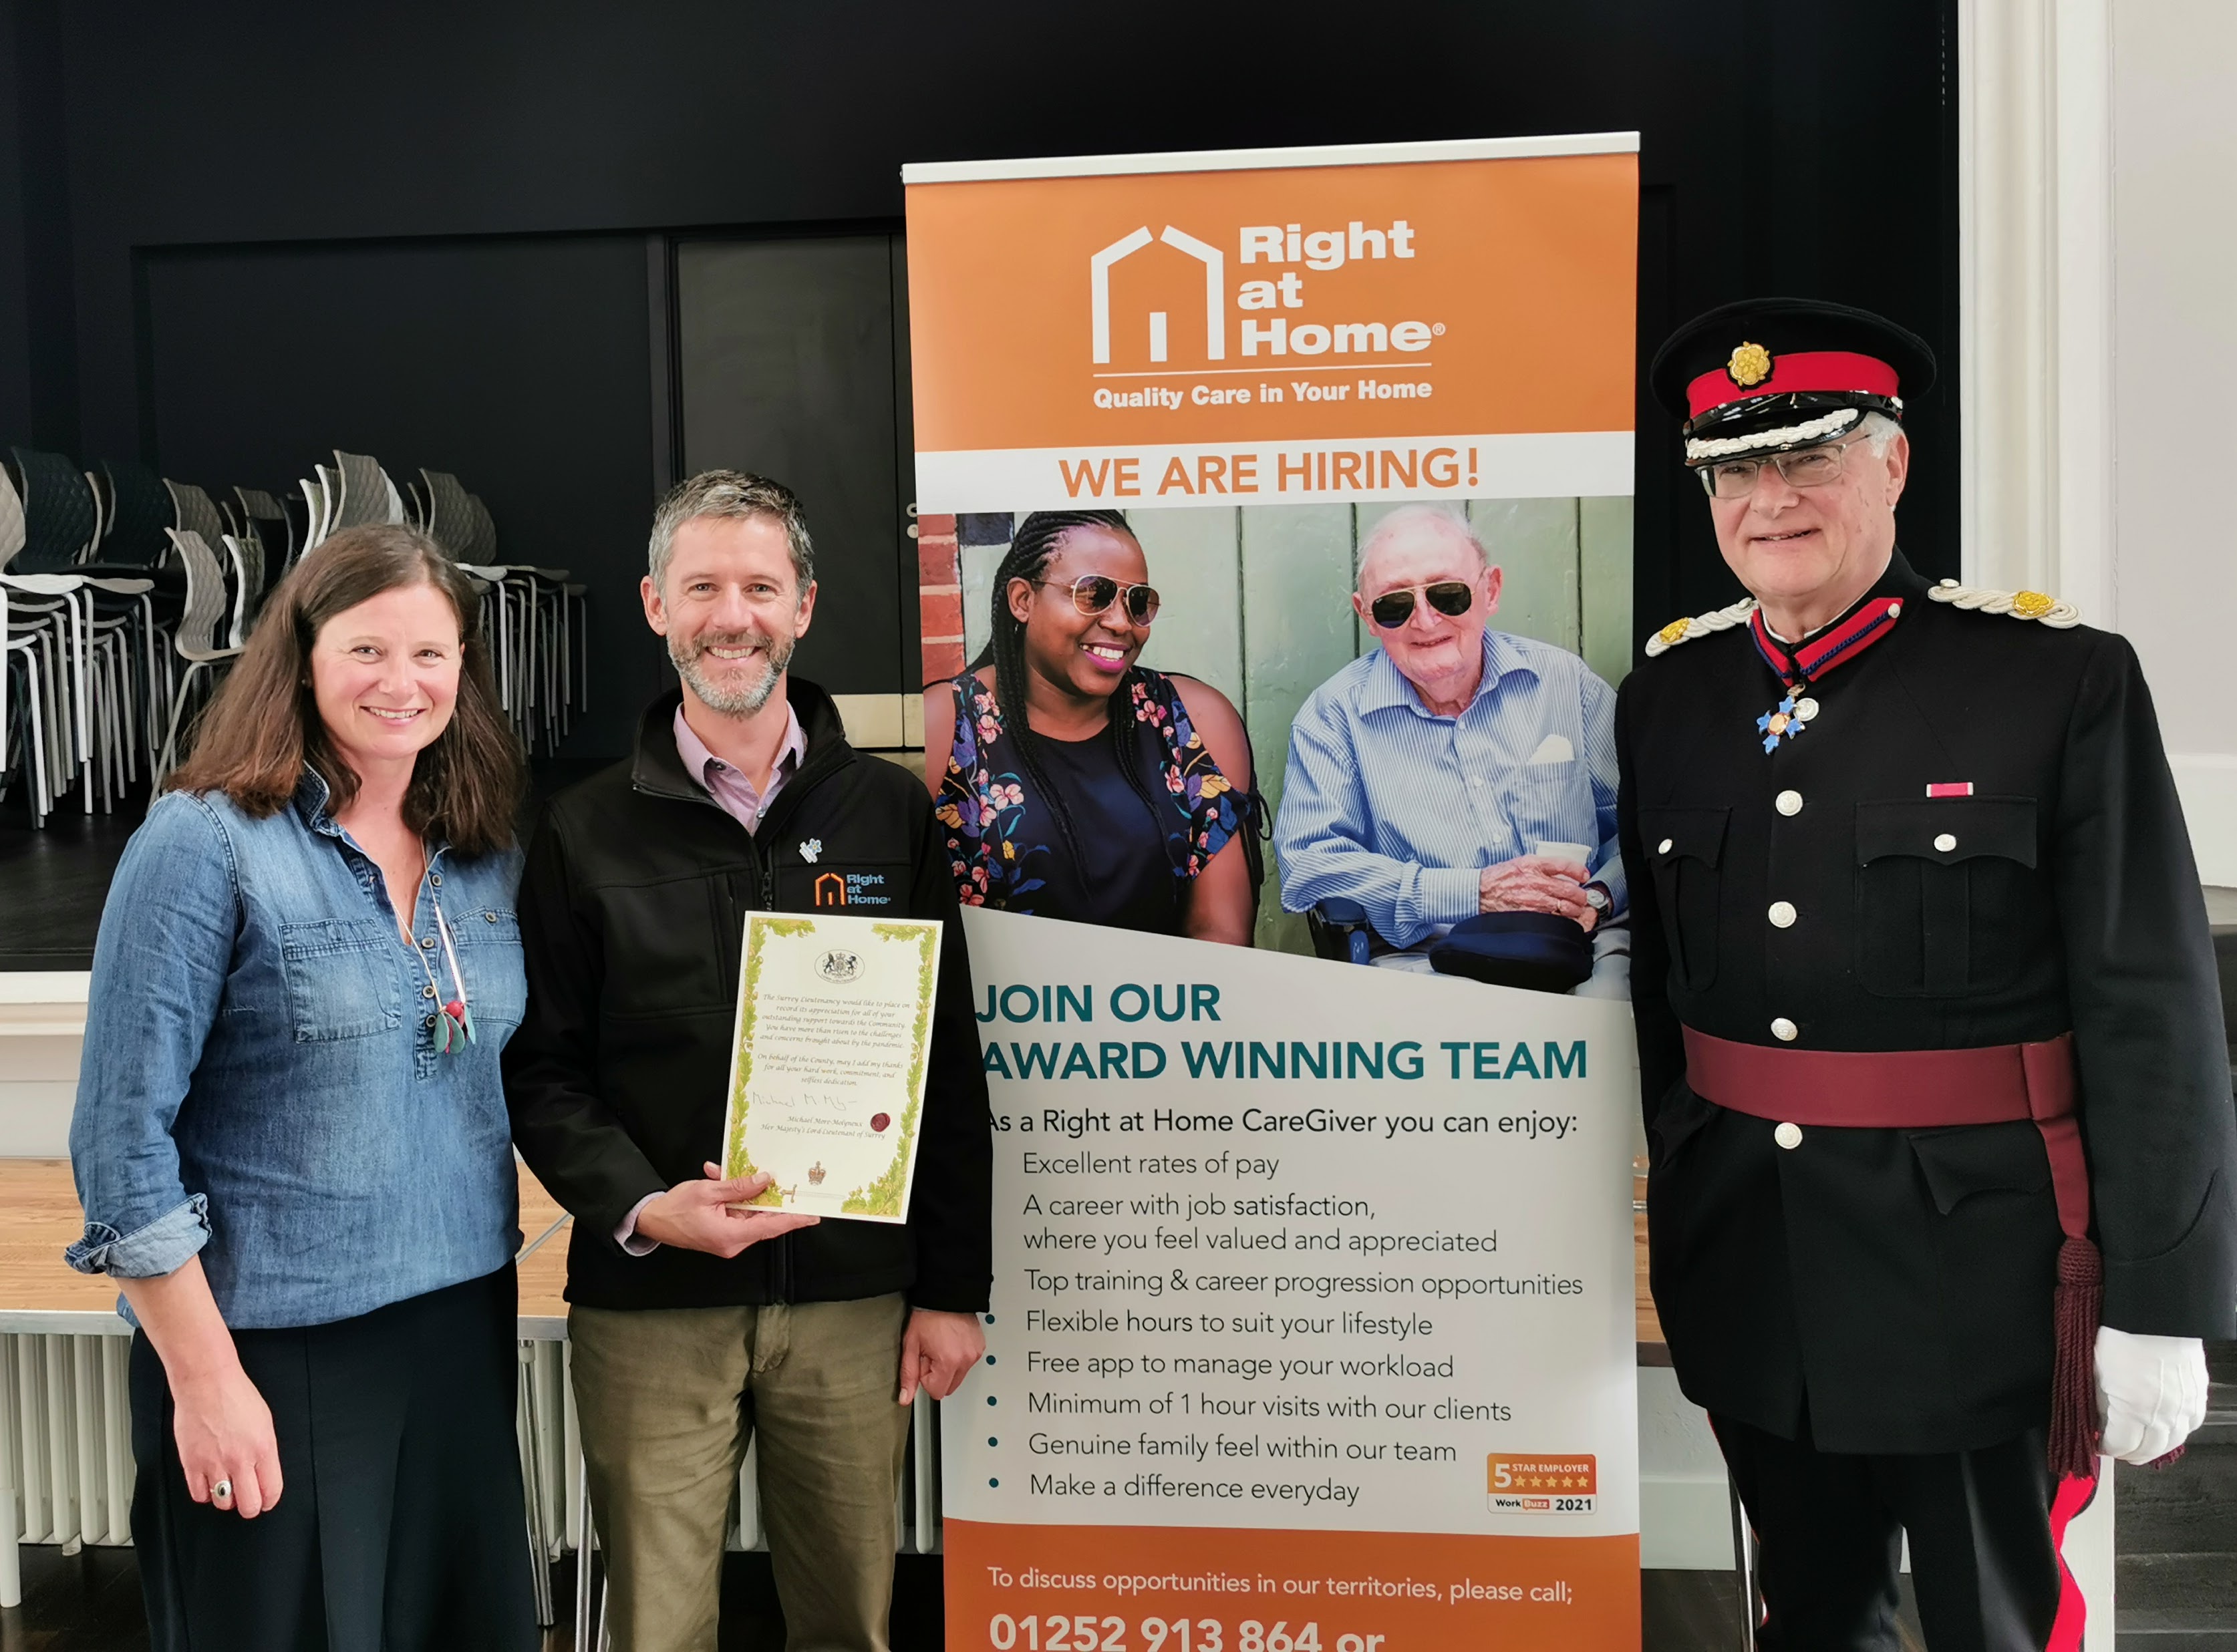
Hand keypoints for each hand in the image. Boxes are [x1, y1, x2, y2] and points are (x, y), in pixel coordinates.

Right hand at [171, 1361, 282, 1518]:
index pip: (271, 1490)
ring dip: (226, 1499)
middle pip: (248, 1505)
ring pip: (223, 1503)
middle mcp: (240, 1459)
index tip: (266, 1501)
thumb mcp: (264, 1422)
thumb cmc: (236, 1395)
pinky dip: (205, 1493)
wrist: (207, 1383)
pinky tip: (209, 1483)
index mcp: (263, 1448)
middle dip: (250, 1507)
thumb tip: (265, 1472)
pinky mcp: (191, 1463)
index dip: (269, 1501)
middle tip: (247, 1500)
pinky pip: (199, 1494)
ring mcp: (214, 1463)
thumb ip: (265, 1451)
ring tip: (227, 1487)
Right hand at [634, 1162, 820, 1258]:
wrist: (651, 1219)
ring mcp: (728, 1239)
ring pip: (750, 1214)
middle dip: (773, 1198)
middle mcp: (733, 1242)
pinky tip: (724, 1177)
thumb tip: (764, 1180)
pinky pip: (738, 1214)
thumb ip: (738, 1186)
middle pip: (764, 1220)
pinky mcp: (722, 1233)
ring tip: (745, 1171)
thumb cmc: (674, 1208)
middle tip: (792, 1183)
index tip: (813, 1215)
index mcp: (730, 1236)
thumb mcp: (708, 1190)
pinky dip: (735, 1197)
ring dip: (748, 1193)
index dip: (793, 1220)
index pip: (770, 1227)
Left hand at [899, 1308, 986, 1404]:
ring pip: (958, 1377)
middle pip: (949, 1388)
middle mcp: (966, 1359)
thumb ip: (908, 1375)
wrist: (945, 1295)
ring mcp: (975, 1353)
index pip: (936, 1392)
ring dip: (948, 1368)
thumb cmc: (928, 1316)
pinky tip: (951, 1343)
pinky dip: (958, 1359)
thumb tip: (905, 1398)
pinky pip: (967, 1364)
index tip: (924, 1361)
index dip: (926, 1379)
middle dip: (938, 1375)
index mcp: (949, 1361)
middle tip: (932, 1353)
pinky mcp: (980, 1347)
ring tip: (941, 1346)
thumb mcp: (911, 1346)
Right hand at [1478, 855, 1595, 930]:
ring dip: (1574, 910)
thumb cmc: (1500, 877)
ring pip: (1565, 907)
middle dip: (1581, 896)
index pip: (1564, 865)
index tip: (1584, 876)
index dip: (1579, 871)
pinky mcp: (1530, 914)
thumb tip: (1562, 871)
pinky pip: (1553, 918)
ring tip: (1575, 910)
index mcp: (1533, 864)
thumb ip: (1541, 865)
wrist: (1481, 892)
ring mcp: (1533, 900)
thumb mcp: (1520, 862)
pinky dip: (1562, 919)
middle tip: (1582, 898)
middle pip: (1570, 889)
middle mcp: (1535, 881)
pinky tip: (1563, 919)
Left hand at [2095, 1326, 2208, 1463]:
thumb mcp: (2096, 1372)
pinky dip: (2176, 1432)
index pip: (2119, 1446)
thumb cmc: (2122, 1336)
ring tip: (2138, 1444)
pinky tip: (2165, 1428)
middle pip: (2147, 1451)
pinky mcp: (2198, 1397)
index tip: (2097, 1444)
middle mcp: (2162, 1415)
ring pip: (2171, 1443)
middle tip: (2117, 1448)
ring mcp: (2184, 1407)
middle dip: (2127, 1453)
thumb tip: (2100, 1423)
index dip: (2105, 1448)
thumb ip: (2100, 1405)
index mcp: (2133, 1410)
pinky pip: (2190, 1426)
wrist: (2155, 1314)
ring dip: (2153, 1447)